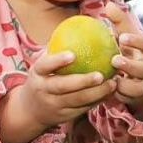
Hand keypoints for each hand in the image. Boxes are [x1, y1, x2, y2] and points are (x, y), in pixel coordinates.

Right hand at [0, 51, 117, 142]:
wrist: (30, 111)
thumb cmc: (42, 79)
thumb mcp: (42, 66)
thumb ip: (55, 50)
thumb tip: (78, 26)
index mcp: (37, 74)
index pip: (45, 66)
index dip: (57, 61)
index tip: (73, 54)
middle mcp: (44, 90)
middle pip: (63, 87)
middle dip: (83, 81)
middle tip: (101, 74)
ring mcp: (54, 105)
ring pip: (77, 100)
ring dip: (96, 93)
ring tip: (112, 83)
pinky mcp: (65, 116)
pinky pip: (83, 108)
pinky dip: (98, 100)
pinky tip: (111, 92)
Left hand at [104, 1, 142, 117]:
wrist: (142, 76)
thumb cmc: (131, 50)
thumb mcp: (127, 35)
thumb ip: (120, 21)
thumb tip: (109, 4)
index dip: (137, 41)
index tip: (122, 38)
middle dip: (131, 65)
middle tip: (114, 60)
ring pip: (140, 87)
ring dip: (126, 84)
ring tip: (112, 79)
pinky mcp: (137, 97)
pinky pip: (130, 99)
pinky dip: (120, 95)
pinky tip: (108, 89)